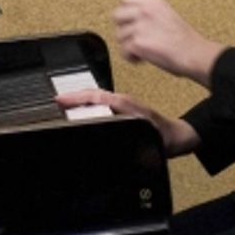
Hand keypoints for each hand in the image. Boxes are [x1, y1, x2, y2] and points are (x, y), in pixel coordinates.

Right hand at [56, 88, 199, 155]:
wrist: (178, 137)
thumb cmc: (166, 138)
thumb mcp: (148, 137)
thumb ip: (133, 132)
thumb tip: (113, 135)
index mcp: (125, 105)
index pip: (95, 97)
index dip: (76, 98)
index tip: (60, 100)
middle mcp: (122, 102)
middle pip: (92, 95)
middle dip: (73, 97)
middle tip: (56, 102)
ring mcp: (123, 106)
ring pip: (96, 99)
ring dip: (79, 101)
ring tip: (64, 106)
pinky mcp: (123, 111)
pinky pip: (101, 105)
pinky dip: (88, 106)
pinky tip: (82, 113)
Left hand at [113, 0, 222, 85]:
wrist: (195, 54)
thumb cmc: (186, 40)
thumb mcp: (168, 15)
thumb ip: (150, 14)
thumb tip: (134, 19)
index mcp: (154, 3)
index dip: (125, 12)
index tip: (130, 22)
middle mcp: (145, 12)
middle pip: (117, 16)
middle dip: (123, 28)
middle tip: (132, 37)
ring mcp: (140, 26)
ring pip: (119, 36)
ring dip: (128, 46)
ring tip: (141, 51)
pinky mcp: (138, 43)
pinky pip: (123, 51)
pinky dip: (130, 58)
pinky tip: (140, 59)